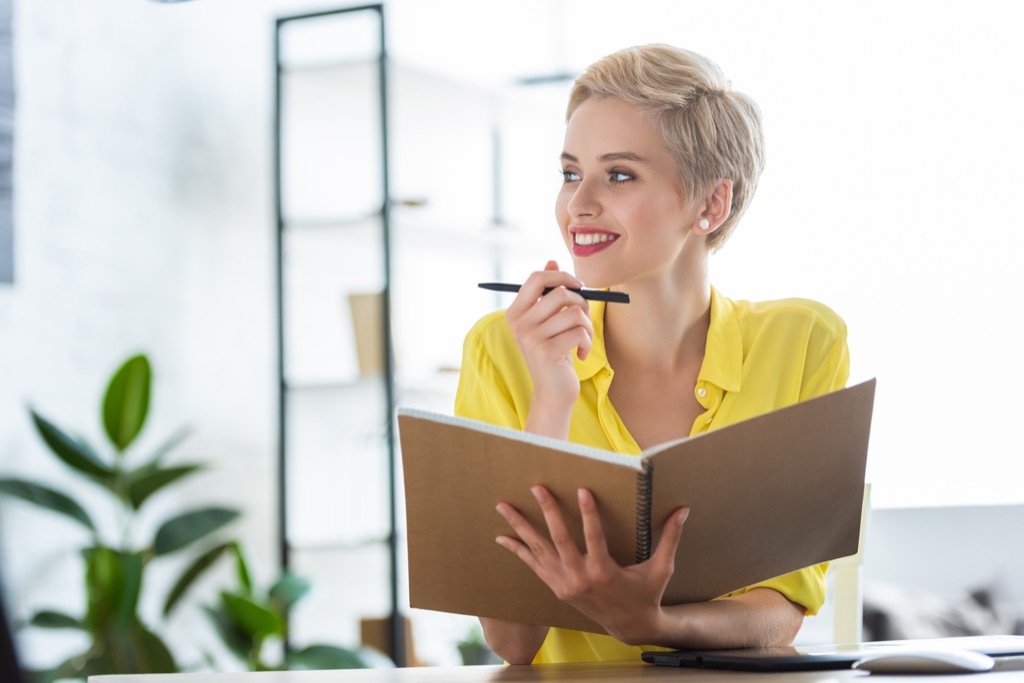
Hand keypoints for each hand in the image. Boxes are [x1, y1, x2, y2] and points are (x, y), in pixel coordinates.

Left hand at [495, 485, 688, 644]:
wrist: (630, 627)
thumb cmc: (647, 594)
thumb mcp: (661, 568)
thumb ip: (670, 538)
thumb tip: (683, 510)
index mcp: (605, 572)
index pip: (594, 537)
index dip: (588, 513)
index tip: (582, 489)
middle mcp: (581, 578)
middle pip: (559, 540)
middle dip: (548, 511)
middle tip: (537, 488)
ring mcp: (565, 584)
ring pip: (539, 551)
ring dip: (520, 528)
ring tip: (503, 507)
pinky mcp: (557, 588)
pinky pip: (534, 566)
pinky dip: (519, 551)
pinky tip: (503, 537)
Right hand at [505, 261, 593, 435]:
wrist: (552, 392)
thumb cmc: (554, 352)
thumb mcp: (548, 321)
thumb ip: (547, 292)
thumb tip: (552, 260)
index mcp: (515, 312)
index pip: (536, 277)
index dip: (561, 275)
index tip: (577, 286)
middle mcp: (519, 323)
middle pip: (560, 293)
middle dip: (582, 303)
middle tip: (583, 318)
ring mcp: (531, 338)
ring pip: (574, 313)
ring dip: (587, 325)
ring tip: (583, 339)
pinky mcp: (547, 352)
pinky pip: (580, 332)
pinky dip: (587, 342)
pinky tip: (581, 354)